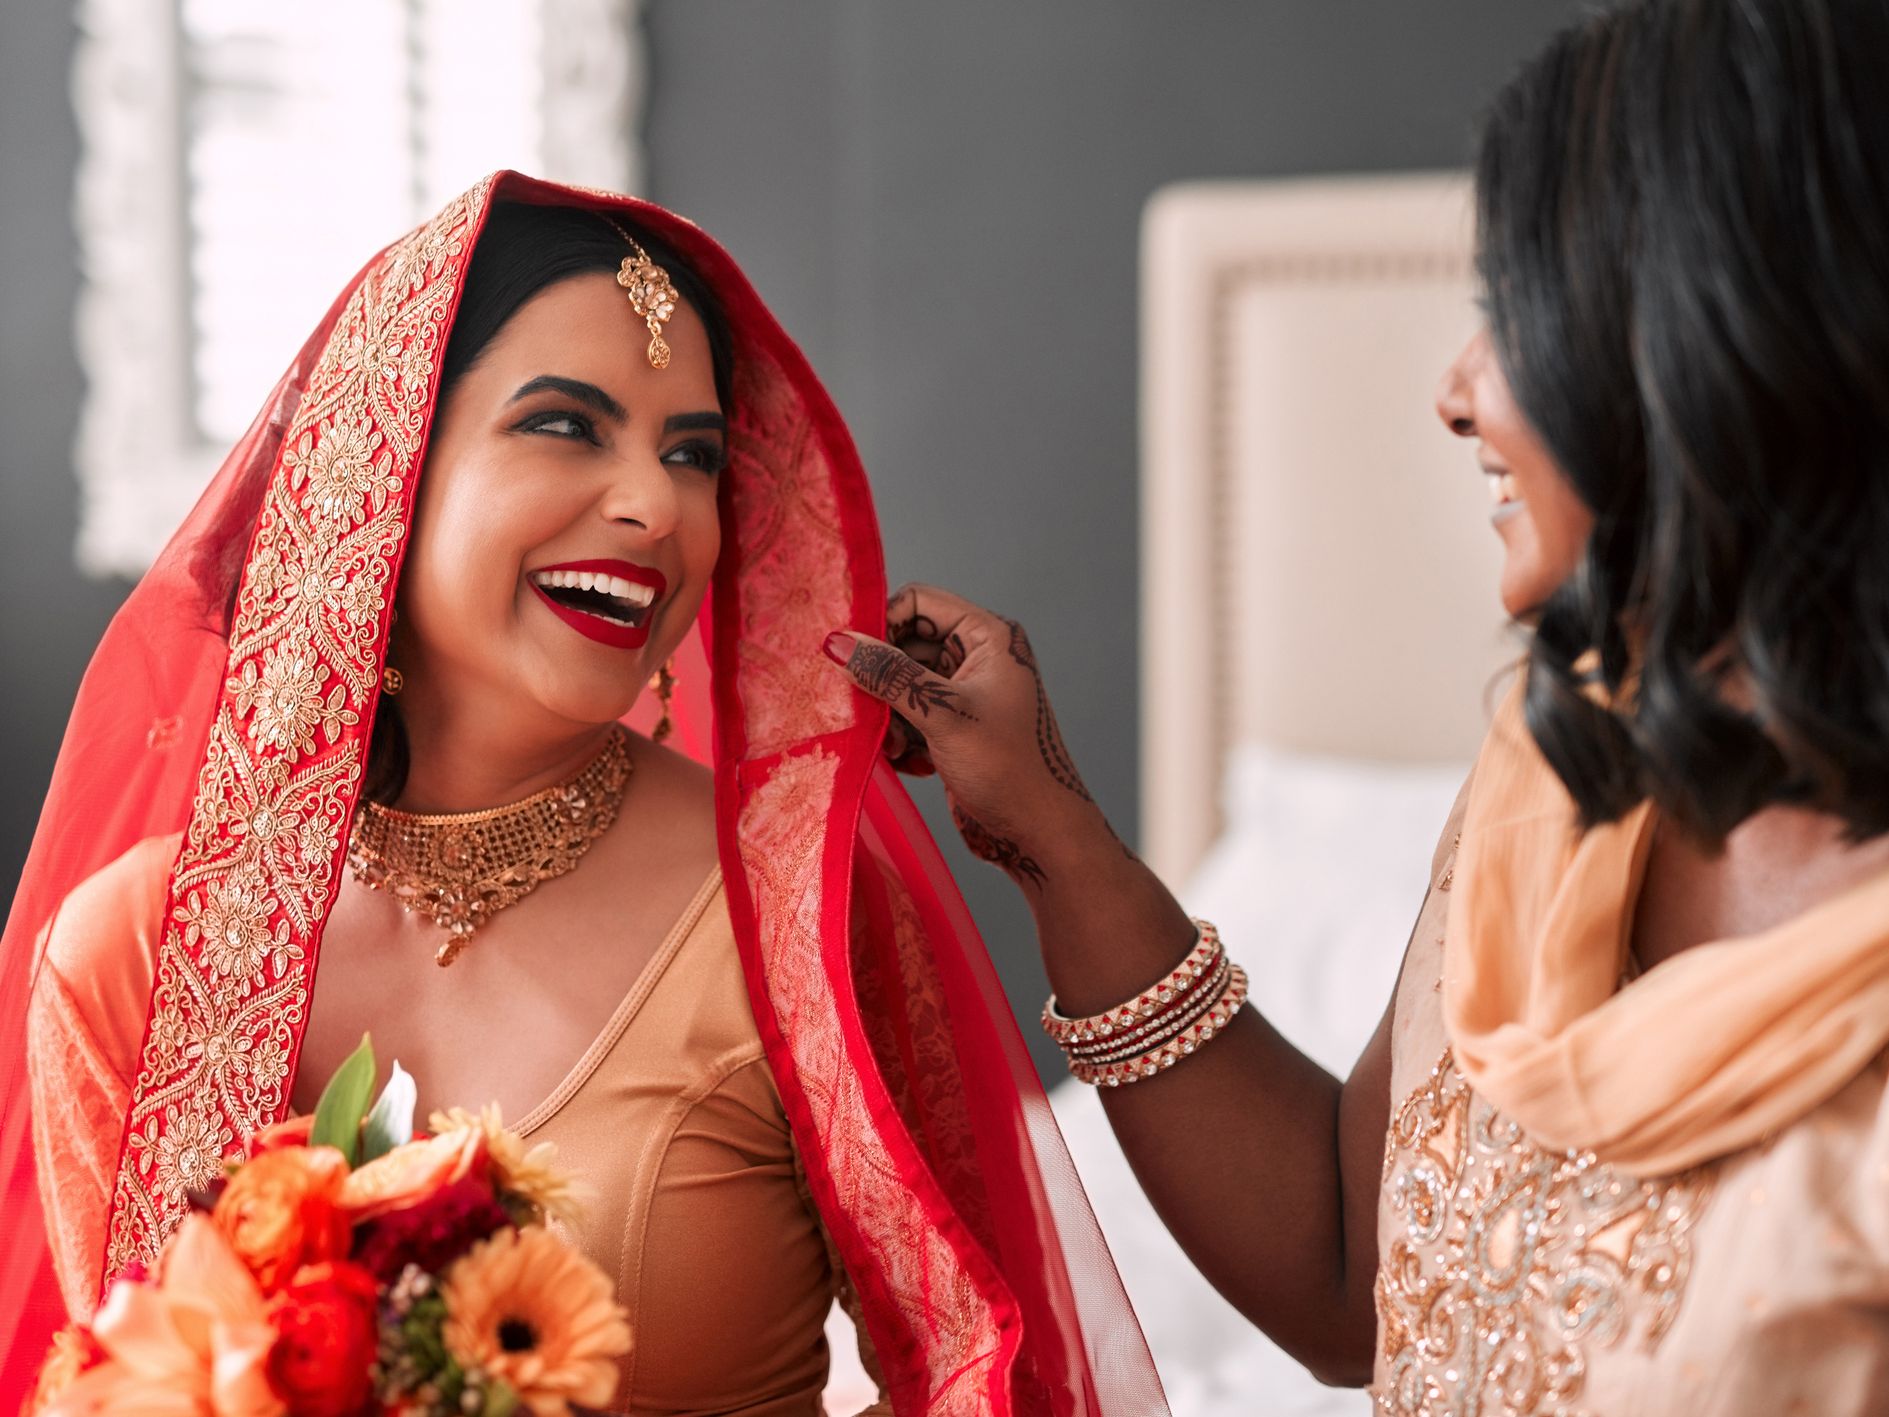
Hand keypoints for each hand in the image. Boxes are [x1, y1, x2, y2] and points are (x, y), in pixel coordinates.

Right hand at [822, 583, 1111, 888]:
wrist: (1038, 831)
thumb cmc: (1009, 768)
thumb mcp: (942, 714)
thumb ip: (888, 675)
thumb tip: (839, 643)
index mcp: (988, 637)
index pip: (918, 602)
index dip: (882, 624)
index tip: (851, 657)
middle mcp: (976, 658)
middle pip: (904, 645)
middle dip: (882, 680)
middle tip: (866, 711)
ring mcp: (964, 693)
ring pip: (901, 685)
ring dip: (889, 716)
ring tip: (894, 747)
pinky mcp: (953, 726)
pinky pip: (909, 715)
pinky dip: (901, 736)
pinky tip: (908, 761)